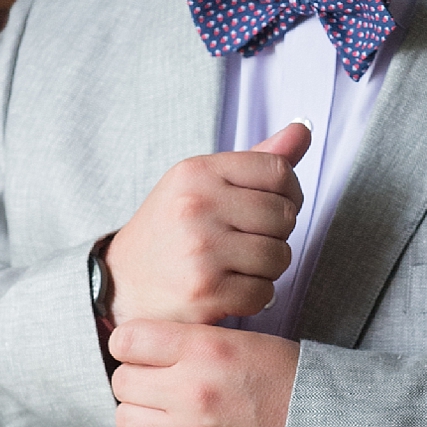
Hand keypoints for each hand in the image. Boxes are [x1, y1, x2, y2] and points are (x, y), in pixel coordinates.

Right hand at [103, 121, 309, 326]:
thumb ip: (257, 158)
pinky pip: (263, 293)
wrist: (123, 281)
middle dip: (278, 233)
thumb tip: (304, 130)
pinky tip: (231, 288)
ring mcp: (201, 249)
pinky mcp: (205, 290)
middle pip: (284, 215)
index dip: (290, 192)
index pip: (278, 171)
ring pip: (279, 256)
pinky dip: (255, 296)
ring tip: (240, 265)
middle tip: (250, 240)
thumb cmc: (173, 227)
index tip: (274, 207)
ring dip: (268, 268)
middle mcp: (197, 205)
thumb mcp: (204, 182)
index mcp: (198, 171)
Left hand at [109, 323, 301, 426]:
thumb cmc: (291, 382)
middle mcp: (192, 390)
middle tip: (155, 383)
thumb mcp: (244, 341)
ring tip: (164, 413)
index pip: (128, 340)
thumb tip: (149, 346)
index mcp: (204, 348)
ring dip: (141, 416)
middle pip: (122, 382)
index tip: (140, 351)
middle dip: (135, 380)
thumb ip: (193, 341)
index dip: (130, 345)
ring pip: (127, 421)